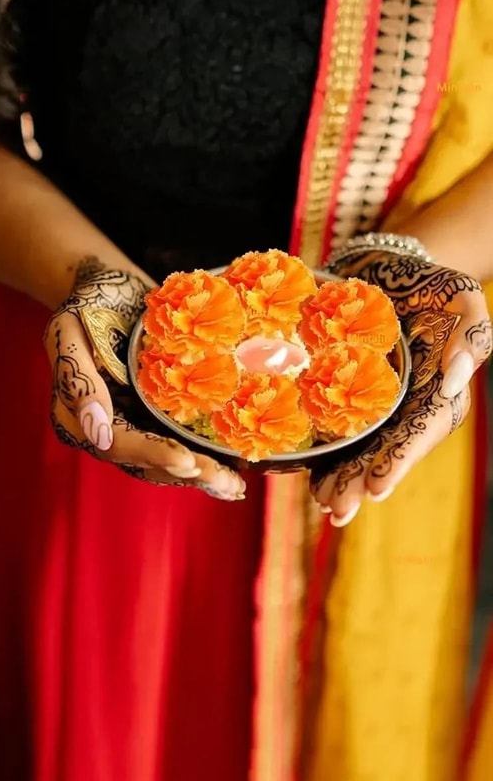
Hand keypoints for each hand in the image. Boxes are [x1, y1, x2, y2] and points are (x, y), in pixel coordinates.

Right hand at [44, 258, 246, 499]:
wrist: (105, 287)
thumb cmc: (84, 303)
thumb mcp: (69, 330)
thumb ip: (78, 381)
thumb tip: (98, 433)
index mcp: (75, 418)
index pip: (116, 444)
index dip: (152, 454)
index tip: (187, 461)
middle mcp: (103, 430)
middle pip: (145, 463)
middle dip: (187, 472)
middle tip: (225, 482)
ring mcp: (131, 423)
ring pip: (164, 461)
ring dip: (200, 474)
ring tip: (234, 486)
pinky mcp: (153, 415)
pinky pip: (177, 443)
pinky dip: (204, 458)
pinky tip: (233, 472)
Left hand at [312, 251, 490, 523]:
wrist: (385, 270)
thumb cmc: (429, 286)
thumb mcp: (461, 297)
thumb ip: (472, 335)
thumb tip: (454, 379)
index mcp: (437, 392)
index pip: (419, 433)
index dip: (399, 461)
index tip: (377, 488)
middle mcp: (408, 407)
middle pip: (387, 452)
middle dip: (362, 482)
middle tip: (339, 510)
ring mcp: (379, 406)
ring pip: (361, 450)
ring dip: (342, 479)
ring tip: (324, 505)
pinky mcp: (350, 397)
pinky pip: (339, 431)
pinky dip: (325, 455)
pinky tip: (308, 477)